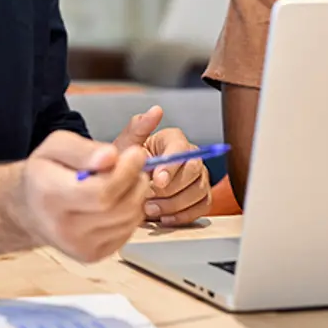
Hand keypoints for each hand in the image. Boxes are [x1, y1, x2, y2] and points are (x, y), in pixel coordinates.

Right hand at [18, 131, 148, 262]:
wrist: (29, 209)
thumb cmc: (44, 173)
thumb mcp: (55, 146)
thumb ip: (83, 149)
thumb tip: (111, 156)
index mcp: (50, 195)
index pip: (101, 192)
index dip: (126, 171)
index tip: (136, 153)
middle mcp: (63, 227)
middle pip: (121, 208)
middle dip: (136, 181)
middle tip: (135, 163)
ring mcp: (78, 246)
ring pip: (128, 220)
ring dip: (136, 195)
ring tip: (124, 179)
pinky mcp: (91, 255)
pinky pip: (127, 231)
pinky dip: (130, 212)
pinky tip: (117, 199)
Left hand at [114, 107, 211, 226]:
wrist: (126, 186)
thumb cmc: (127, 164)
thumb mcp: (126, 145)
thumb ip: (138, 128)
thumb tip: (156, 110)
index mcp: (173, 139)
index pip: (181, 149)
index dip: (170, 166)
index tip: (156, 180)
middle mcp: (191, 156)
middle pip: (194, 170)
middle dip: (171, 188)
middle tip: (149, 199)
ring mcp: (198, 177)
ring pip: (198, 191)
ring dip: (173, 204)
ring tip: (151, 209)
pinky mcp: (200, 196)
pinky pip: (201, 207)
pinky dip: (182, 216)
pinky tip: (164, 217)